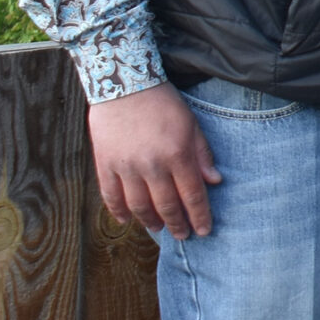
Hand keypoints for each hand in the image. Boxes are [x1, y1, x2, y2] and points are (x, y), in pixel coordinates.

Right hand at [87, 82, 221, 238]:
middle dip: (177, 224)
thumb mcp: (192, 124)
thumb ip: (202, 154)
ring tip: (158, 228)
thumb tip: (214, 181)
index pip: (192, 195)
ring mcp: (126, 167)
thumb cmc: (164, 103)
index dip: (199, 216)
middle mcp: (152, 165)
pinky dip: (118, 211)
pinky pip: (111, 196)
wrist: (125, 84)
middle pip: (166, 205)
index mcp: (177, 154)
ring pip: (138, 206)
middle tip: (183, 236)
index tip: (204, 231)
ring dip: (150, 221)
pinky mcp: (105, 164)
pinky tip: (126, 220)